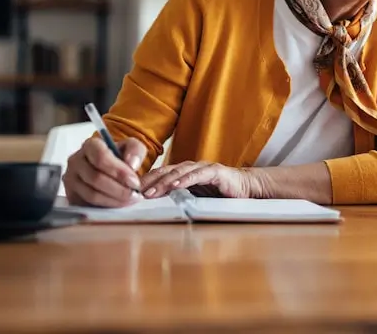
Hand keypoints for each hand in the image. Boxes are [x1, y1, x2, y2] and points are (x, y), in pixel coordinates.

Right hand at [63, 136, 146, 207]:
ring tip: (130, 200)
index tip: (134, 181)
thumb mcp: (130, 147)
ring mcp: (71, 180)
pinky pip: (88, 205)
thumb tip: (132, 164)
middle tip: (135, 194)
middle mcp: (76, 161)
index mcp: (90, 145)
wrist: (107, 170)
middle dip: (119, 189)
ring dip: (114, 200)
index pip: (100, 157)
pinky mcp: (71, 196)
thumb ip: (135, 150)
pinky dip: (106, 207)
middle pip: (96, 178)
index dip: (118, 171)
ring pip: (92, 194)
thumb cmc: (117, 158)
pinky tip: (119, 204)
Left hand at [140, 161, 256, 198]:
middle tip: (135, 192)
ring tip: (150, 192)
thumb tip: (156, 207)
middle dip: (149, 182)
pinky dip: (186, 180)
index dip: (145, 181)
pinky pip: (198, 175)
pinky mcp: (215, 172)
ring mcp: (203, 168)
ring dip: (163, 182)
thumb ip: (178, 198)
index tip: (130, 191)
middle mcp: (190, 168)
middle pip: (165, 171)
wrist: (246, 188)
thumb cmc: (219, 193)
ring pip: (178, 172)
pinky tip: (175, 185)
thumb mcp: (195, 197)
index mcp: (183, 173)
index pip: (160, 175)